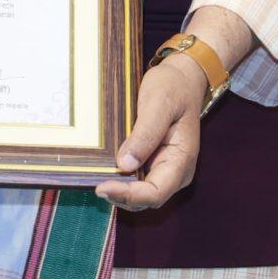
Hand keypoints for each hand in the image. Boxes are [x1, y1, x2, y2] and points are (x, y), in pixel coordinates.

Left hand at [94, 58, 202, 211]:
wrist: (181, 79)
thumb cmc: (172, 88)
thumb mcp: (158, 104)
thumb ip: (145, 134)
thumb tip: (125, 164)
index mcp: (182, 159)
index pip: (156, 192)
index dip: (129, 195)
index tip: (103, 187)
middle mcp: (176, 171)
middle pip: (147, 199)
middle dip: (121, 196)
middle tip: (95, 184)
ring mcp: (165, 169)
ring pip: (141, 194)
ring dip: (119, 192)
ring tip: (97, 180)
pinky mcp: (154, 163)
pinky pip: (137, 181)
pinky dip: (121, 182)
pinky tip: (105, 172)